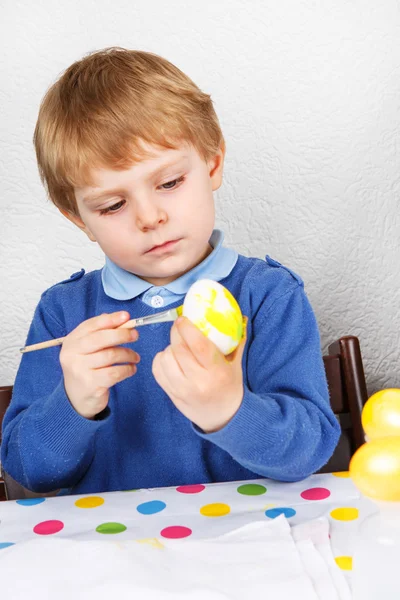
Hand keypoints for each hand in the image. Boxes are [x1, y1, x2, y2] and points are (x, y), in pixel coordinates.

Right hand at [60, 312, 139, 418]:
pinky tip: (131, 369)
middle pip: (100, 338)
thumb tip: (122, 319)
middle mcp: (72, 354)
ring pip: (110, 355)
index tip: (127, 316)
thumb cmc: (87, 368)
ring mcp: (80, 370)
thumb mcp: (88, 349)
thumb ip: (101, 333)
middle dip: (121, 334)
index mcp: (71, 341)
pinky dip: (127, 369)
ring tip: (135, 357)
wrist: (76, 399)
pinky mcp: (90, 384)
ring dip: (127, 354)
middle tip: (135, 335)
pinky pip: (114, 373)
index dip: (110, 319)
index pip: (91, 325)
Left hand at [152, 316, 246, 432]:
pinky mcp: (171, 395)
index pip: (197, 345)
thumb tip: (240, 315)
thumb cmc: (230, 386)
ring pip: (165, 358)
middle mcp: (198, 381)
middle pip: (179, 349)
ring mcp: (182, 390)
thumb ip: (236, 341)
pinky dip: (160, 359)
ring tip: (178, 347)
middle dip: (176, 333)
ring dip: (169, 347)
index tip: (183, 319)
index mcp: (217, 372)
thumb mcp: (236, 364)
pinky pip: (157, 370)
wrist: (223, 417)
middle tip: (180, 327)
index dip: (187, 328)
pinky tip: (170, 358)